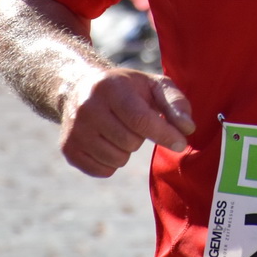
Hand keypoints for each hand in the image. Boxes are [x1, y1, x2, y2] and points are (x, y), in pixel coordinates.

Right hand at [57, 67, 194, 177]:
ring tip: (118, 130)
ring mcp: (74, 130)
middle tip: (132, 121)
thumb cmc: (126, 88)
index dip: (164, 134)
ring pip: (117, 159)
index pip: (140, 119)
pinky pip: (103, 171)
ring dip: (126, 150)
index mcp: (110, 88)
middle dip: (140, 137)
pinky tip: (106, 142)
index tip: (181, 143)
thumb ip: (175, 103)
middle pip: (130, 143)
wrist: (79, 87)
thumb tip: (187, 129)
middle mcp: (87, 108)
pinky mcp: (68, 149)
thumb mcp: (153, 85)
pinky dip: (112, 162)